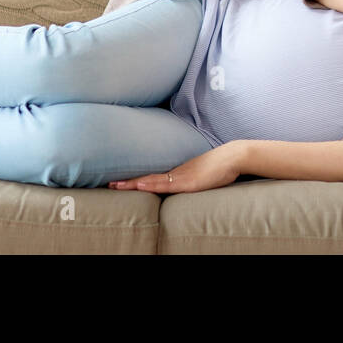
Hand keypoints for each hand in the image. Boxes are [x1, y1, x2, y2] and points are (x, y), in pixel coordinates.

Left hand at [107, 142, 242, 192]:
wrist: (233, 156)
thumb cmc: (220, 166)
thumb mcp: (202, 174)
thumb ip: (192, 179)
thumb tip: (186, 184)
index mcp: (178, 172)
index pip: (151, 177)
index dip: (135, 181)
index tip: (119, 182)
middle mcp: (176, 173)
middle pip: (147, 178)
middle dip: (127, 183)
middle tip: (108, 184)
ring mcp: (181, 177)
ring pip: (152, 181)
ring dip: (133, 184)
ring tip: (116, 186)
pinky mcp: (189, 182)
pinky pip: (167, 185)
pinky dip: (151, 185)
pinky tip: (140, 185)